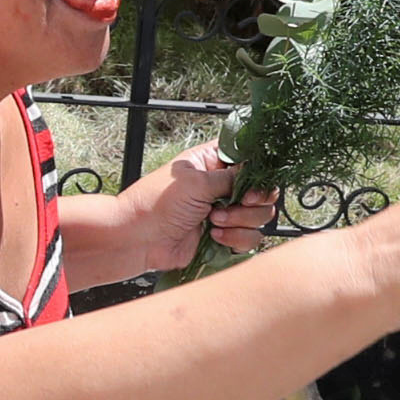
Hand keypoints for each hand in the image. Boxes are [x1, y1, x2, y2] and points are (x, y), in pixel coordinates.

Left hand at [115, 141, 272, 271]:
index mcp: (211, 164)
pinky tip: (215, 236)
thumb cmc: (154, 204)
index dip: (257, 173)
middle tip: (236, 203)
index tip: (250, 185)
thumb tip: (253, 176)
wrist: (138, 239)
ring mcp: (224, 212)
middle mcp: (220, 187)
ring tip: (213, 221)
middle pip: (261, 191)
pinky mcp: (224, 236)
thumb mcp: (195, 182)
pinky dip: (236, 238)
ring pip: (259, 216)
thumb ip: (231, 177)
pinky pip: (249, 238)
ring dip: (241, 221)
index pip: (249, 160)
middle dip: (252, 201)